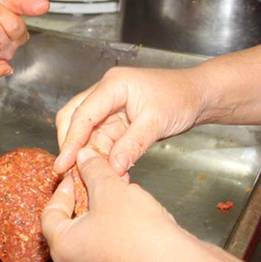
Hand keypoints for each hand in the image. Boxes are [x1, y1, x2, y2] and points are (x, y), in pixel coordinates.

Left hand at [42, 147, 188, 261]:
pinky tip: (138, 215)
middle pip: (73, 226)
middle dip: (88, 198)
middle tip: (101, 180)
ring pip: (95, 238)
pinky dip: (120, 232)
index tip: (77, 174)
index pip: (51, 213)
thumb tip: (84, 156)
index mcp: (63, 247)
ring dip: (106, 213)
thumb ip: (93, 170)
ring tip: (123, 193)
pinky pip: (114, 252)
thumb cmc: (136, 230)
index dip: (64, 188)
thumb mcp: (110, 189)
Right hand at [54, 67, 206, 174]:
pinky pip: (99, 140)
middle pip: (73, 118)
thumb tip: (114, 168)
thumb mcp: (157, 122)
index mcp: (112, 85)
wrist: (197, 96)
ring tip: (87, 176)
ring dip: (85, 154)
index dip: (71, 140)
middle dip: (69, 145)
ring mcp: (108, 108)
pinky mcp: (115, 122)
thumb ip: (133, 144)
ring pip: (85, 133)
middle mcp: (104, 94)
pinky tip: (105, 172)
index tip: (63, 163)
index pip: (83, 114)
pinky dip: (100, 156)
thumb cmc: (180, 98)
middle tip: (67, 171)